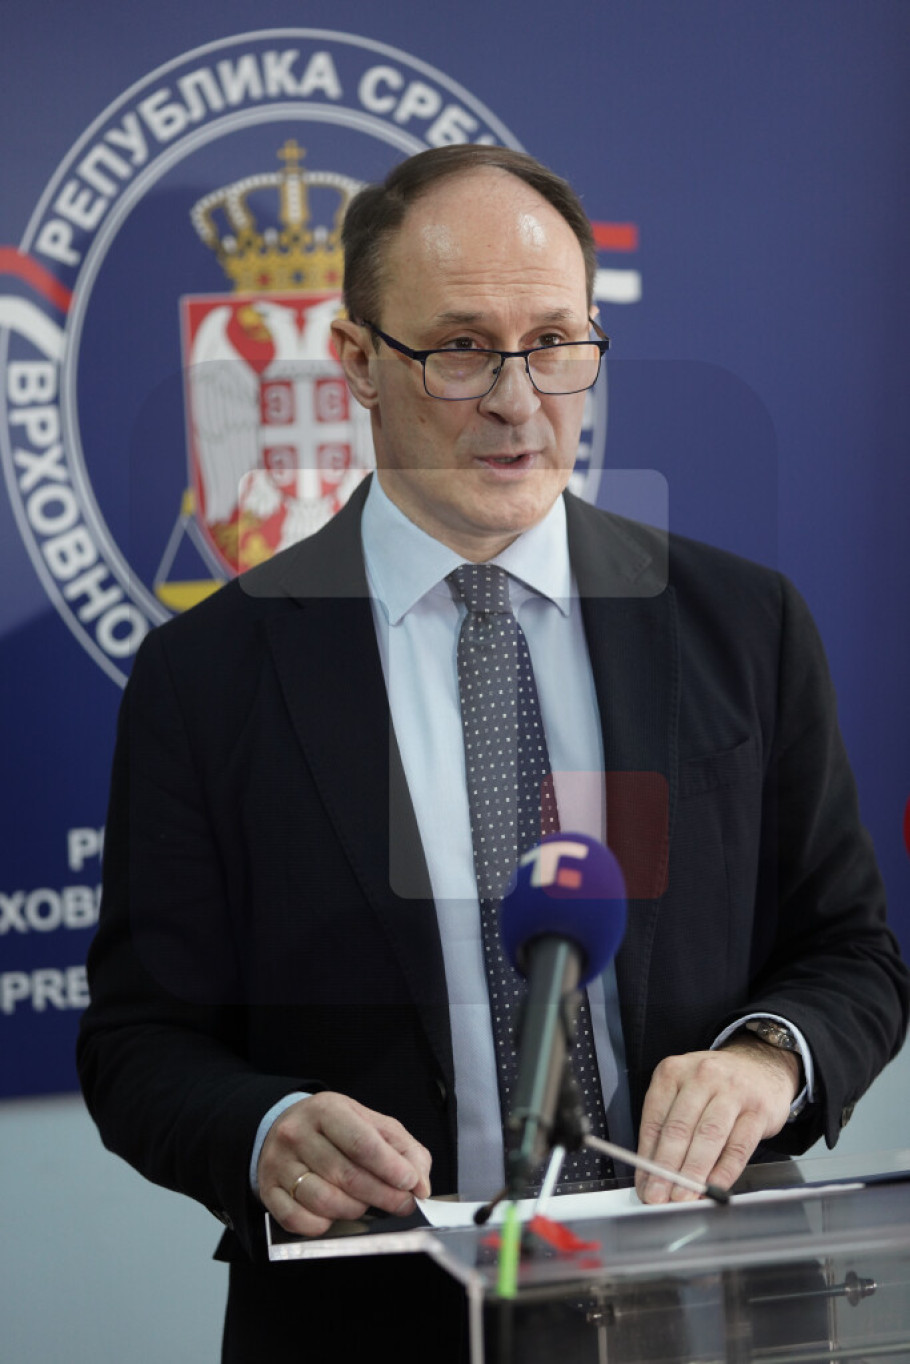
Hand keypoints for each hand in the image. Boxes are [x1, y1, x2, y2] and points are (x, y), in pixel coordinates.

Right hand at [258, 1092, 432, 1237]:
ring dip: (356, 1210)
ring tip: (368, 1204)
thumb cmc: (335, 1129)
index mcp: (326, 1110)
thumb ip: (403, 1149)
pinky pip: (299, 1221)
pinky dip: (324, 1225)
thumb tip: (421, 1184)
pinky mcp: (269, 1192)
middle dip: (383, 1195)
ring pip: (325, 1201)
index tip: (411, 1183)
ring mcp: (280, 1164)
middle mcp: (297, 1134)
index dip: (390, 1167)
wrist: (284, 1128)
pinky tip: (336, 1214)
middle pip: (347, 1176)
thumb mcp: (370, 1123)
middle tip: (403, 1204)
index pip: (361, 1142)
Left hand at [635, 1036, 799, 1203]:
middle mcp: (702, 1076)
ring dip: (693, 1172)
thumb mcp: (684, 1092)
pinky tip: (714, 1188)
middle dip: (666, 1168)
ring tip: (683, 1198)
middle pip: (679, 1128)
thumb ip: (667, 1126)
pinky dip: (724, 1171)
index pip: (655, 1119)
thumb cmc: (714, 1086)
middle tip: (659, 1197)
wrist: (760, 1066)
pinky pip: (738, 1146)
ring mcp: (732, 1091)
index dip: (647, 1156)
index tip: (645, 1184)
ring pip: (708, 1137)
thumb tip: (651, 1174)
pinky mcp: (758, 1110)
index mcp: (673, 1071)